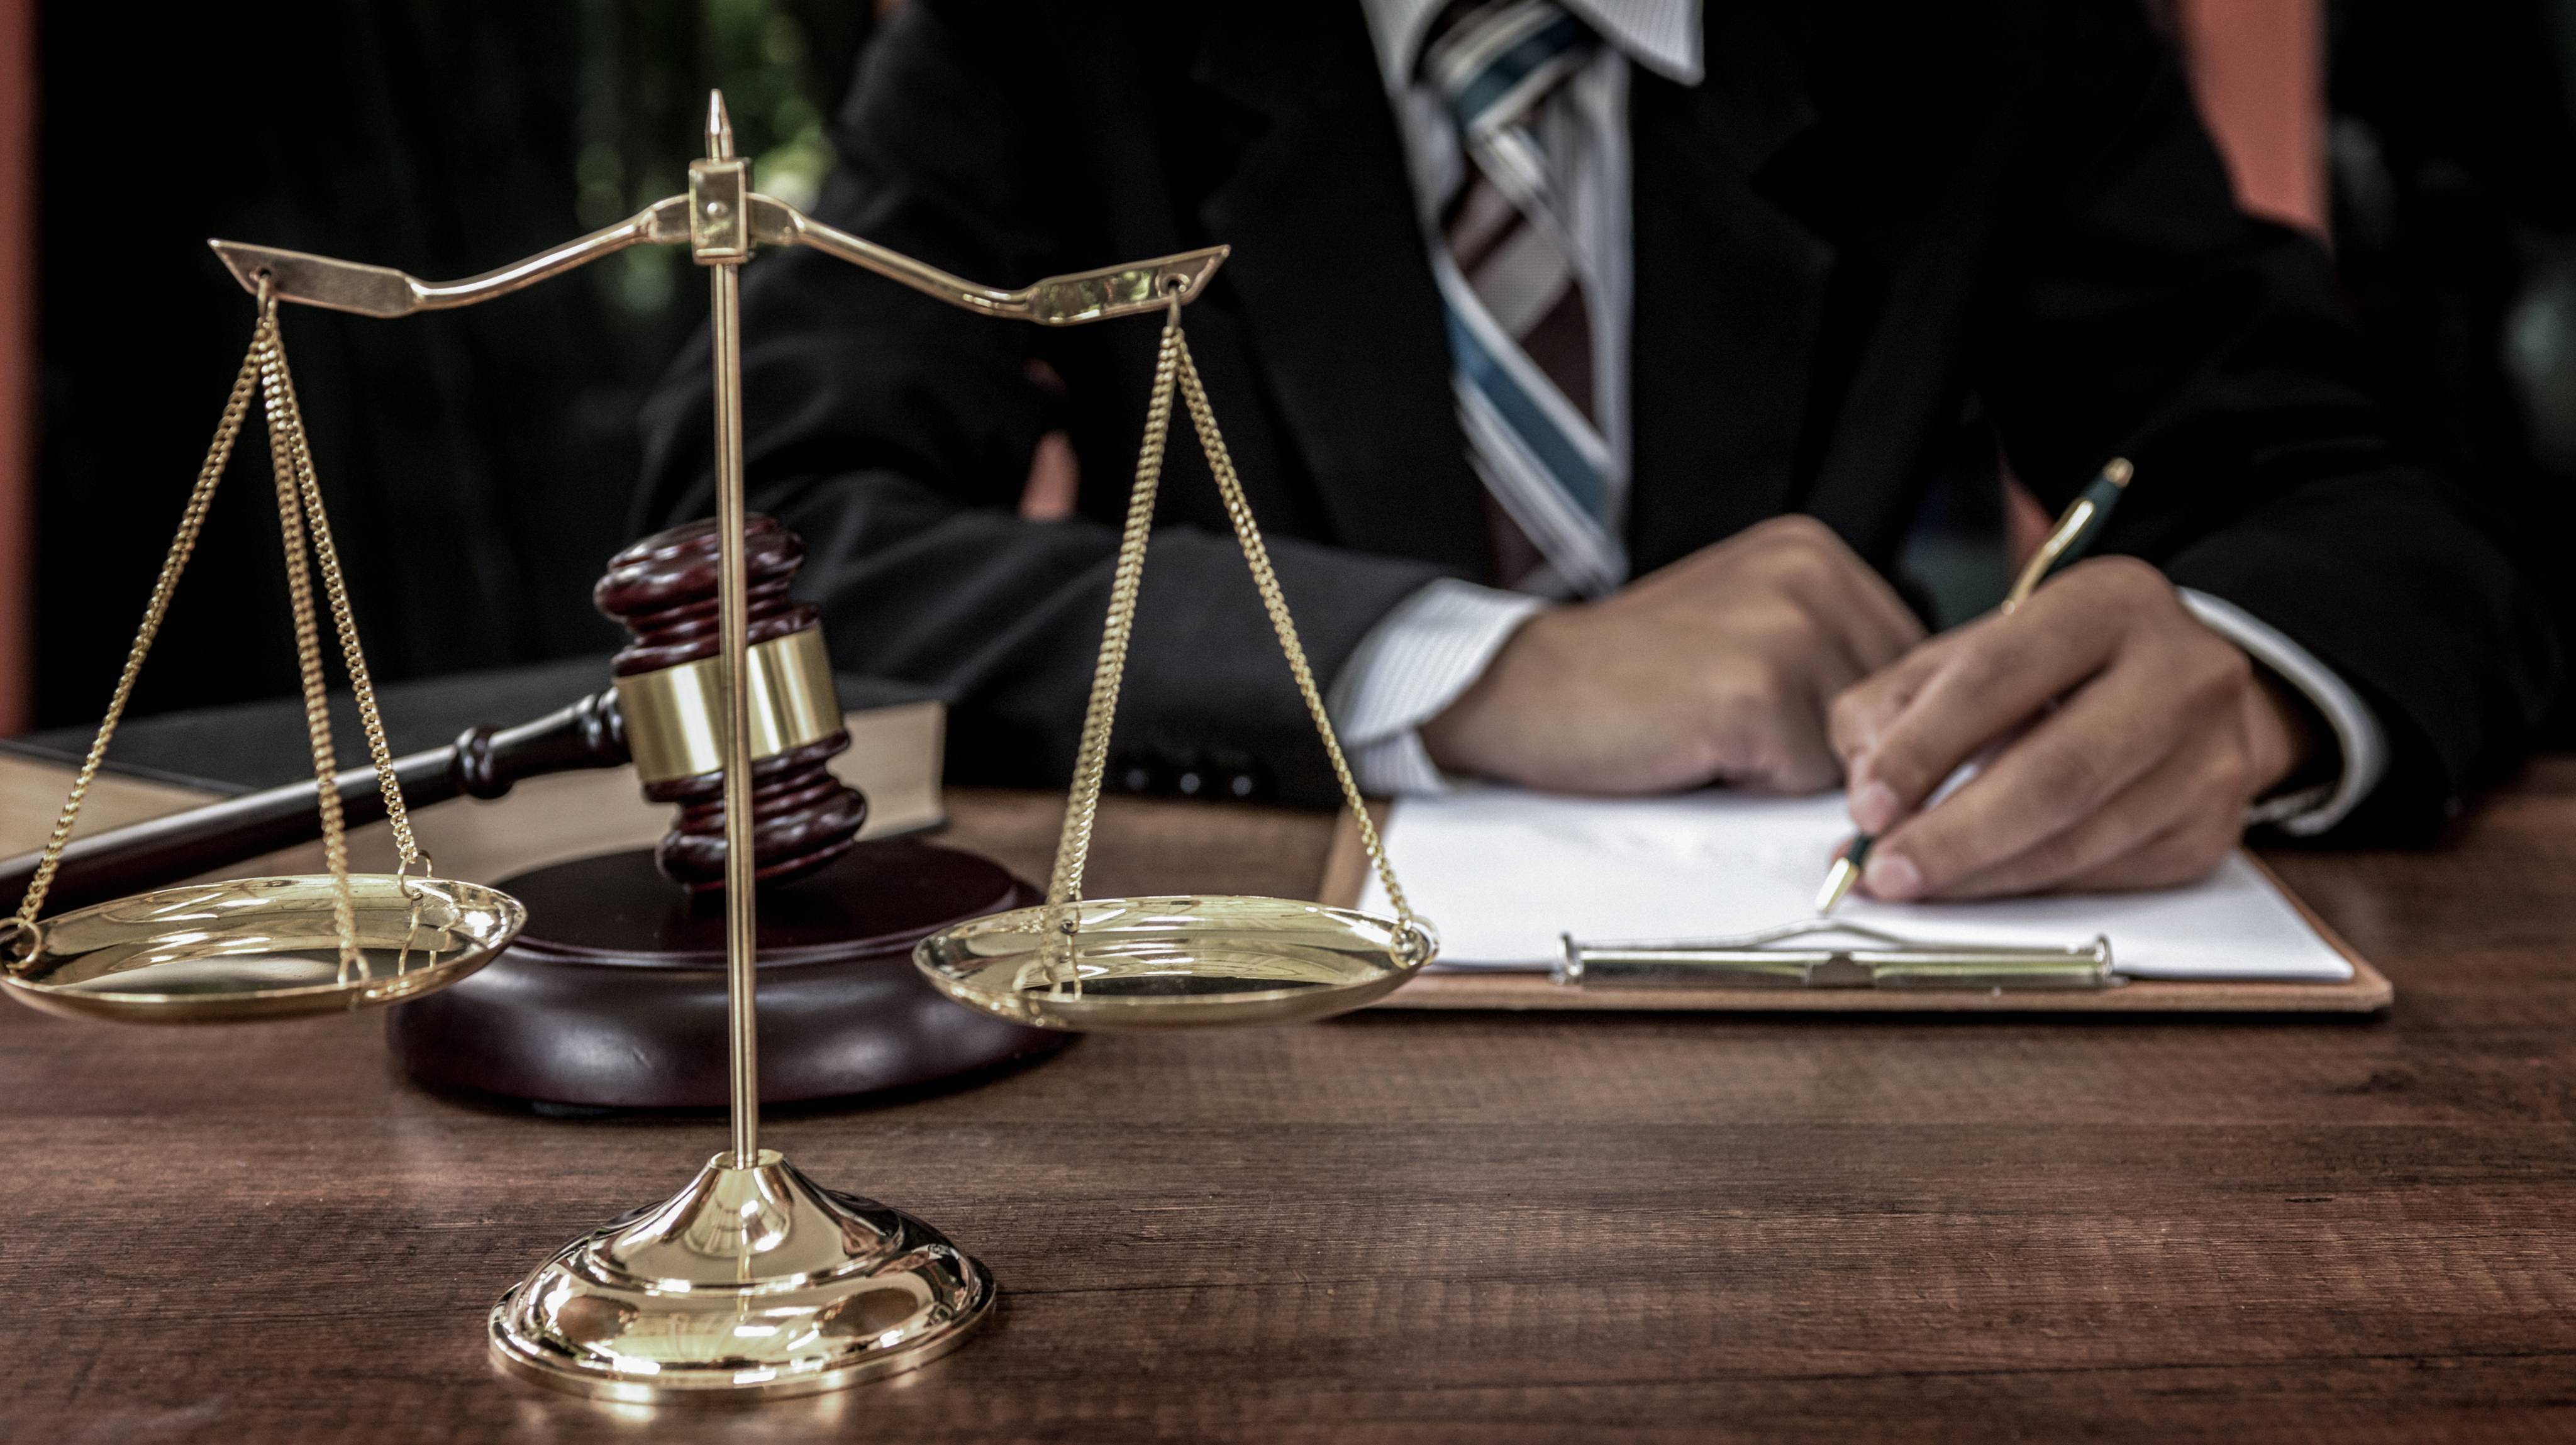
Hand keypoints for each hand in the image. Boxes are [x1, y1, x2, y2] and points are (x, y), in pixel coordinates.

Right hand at [1422, 515, 1925, 792]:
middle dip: (1834, 742)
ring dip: (1793, 766)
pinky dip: (1758, 784)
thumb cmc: (1631, 677)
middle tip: (1737, 725)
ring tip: (1714, 732)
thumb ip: (1830, 651)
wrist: (1525, 690)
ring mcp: (1788, 629)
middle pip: (1895, 709)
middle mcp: (1812, 574)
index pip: (1913, 663)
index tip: (1786, 719)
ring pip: (1858, 749)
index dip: (1864, 717)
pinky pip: (1809, 778)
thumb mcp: (1745, 625)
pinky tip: (1698, 746)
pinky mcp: (1758, 691)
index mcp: (1814, 550)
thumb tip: (1927, 726)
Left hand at [1827, 557, 2316, 899]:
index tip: (1866, 809)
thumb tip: (1867, 793)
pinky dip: (2027, 890)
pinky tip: (1979, 886)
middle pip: (2055, 774)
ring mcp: (2210, 756)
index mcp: (2107, 602)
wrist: (2179, 690)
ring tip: (1911, 885)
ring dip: (1980, 876)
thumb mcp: (1972, 653)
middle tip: (1882, 872)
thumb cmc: (2052, 673)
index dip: (1922, 750)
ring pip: (2080, 839)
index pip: (1998, 677)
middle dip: (1953, 836)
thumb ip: (1897, 706)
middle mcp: (2180, 672)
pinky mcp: (2213, 829)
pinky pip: (2106, 876)